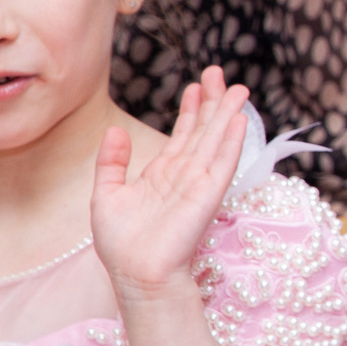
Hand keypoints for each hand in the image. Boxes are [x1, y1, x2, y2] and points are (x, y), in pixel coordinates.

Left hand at [93, 68, 248, 299]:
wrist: (137, 273)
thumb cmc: (122, 243)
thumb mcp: (107, 194)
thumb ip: (112, 162)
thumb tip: (115, 129)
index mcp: (164, 173)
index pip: (183, 135)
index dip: (191, 109)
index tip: (197, 85)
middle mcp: (186, 174)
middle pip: (204, 130)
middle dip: (213, 101)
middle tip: (219, 72)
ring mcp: (200, 183)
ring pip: (216, 139)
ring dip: (228, 113)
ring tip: (238, 87)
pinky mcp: (209, 194)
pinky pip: (223, 162)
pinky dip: (233, 141)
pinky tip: (239, 120)